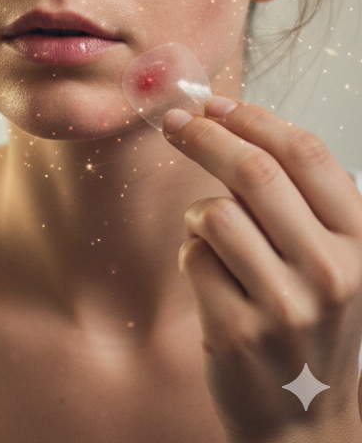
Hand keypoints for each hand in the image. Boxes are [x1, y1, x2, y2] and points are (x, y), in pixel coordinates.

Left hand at [162, 97, 361, 442]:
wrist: (306, 423)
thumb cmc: (309, 320)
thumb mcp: (329, 257)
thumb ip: (294, 196)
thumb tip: (222, 116)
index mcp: (361, 243)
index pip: (306, 153)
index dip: (252, 118)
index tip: (214, 104)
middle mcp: (332, 273)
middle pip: (253, 171)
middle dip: (203, 135)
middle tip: (173, 123)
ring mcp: (286, 306)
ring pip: (215, 214)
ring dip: (200, 214)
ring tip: (216, 241)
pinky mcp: (238, 331)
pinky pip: (192, 256)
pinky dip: (192, 255)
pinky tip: (216, 282)